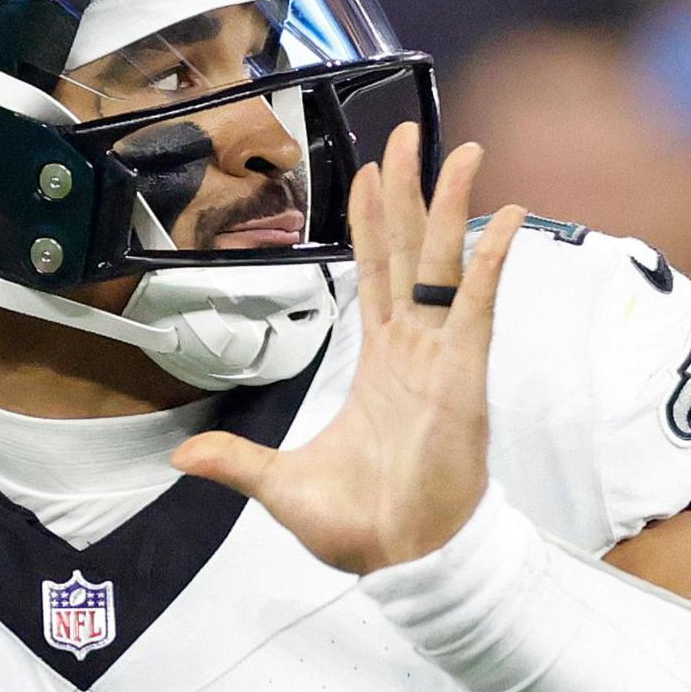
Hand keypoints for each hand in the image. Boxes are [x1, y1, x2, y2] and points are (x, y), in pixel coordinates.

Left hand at [174, 127, 524, 574]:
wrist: (404, 561)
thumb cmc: (360, 526)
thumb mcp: (279, 487)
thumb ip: (236, 462)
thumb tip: (181, 456)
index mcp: (378, 363)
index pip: (373, 275)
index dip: (371, 223)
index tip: (370, 172)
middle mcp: (415, 349)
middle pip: (410, 251)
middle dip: (410, 190)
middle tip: (410, 130)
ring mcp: (443, 357)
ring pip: (447, 264)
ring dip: (454, 205)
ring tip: (466, 150)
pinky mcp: (465, 374)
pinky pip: (480, 304)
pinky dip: (494, 257)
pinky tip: (509, 213)